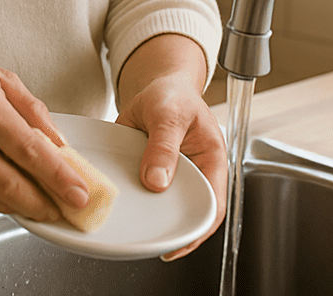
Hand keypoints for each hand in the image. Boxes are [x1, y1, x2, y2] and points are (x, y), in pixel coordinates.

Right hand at [0, 46, 89, 222]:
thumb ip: (30, 108)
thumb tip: (57, 140)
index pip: (28, 149)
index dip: (57, 175)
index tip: (79, 192)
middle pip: (10, 183)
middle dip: (44, 203)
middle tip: (68, 210)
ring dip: (23, 207)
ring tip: (46, 209)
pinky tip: (14, 198)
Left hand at [115, 35, 227, 259]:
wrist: (158, 86)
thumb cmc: (173, 95)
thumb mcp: (168, 113)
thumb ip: (164, 145)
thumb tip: (157, 181)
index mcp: (211, 161)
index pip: (212, 206)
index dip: (197, 230)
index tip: (176, 246)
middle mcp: (194, 175)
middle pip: (187, 212)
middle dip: (170, 230)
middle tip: (147, 242)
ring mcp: (172, 177)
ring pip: (164, 206)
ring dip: (149, 217)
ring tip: (132, 230)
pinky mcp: (151, 174)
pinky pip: (144, 193)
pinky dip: (133, 199)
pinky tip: (120, 204)